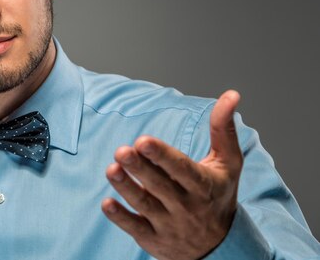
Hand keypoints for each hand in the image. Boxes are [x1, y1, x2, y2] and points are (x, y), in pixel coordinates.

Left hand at [101, 90, 242, 259]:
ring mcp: (169, 224)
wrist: (219, 246)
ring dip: (127, 188)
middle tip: (121, 151)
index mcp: (203, 185)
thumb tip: (231, 94)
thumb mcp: (228, 163)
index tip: (143, 140)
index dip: (162, 156)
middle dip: (140, 169)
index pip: (182, 169)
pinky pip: (135, 228)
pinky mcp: (154, 239)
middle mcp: (186, 206)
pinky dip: (121, 218)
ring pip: (145, 205)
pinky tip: (106, 203)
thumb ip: (223, 128)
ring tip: (112, 169)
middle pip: (160, 186)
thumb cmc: (219, 194)